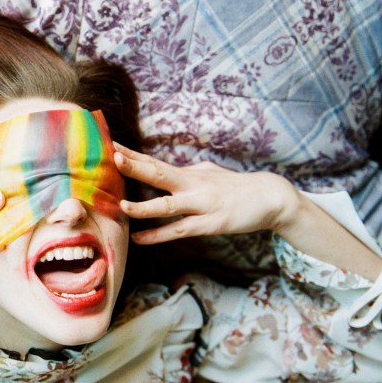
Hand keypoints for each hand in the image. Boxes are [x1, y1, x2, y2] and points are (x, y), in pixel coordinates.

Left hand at [113, 144, 299, 243]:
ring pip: (167, 206)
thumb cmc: (234, 186)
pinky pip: (180, 230)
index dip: (132, 154)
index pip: (154, 161)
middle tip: (112, 156)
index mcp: (189, 173)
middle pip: (159, 173)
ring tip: (121, 206)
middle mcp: (192, 185)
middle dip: (135, 165)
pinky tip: (140, 238)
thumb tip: (166, 170)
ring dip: (144, 206)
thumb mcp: (208, 173)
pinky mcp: (209, 224)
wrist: (270, 196)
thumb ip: (185, 173)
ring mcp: (201, 205)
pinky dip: (158, 235)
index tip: (110, 144)